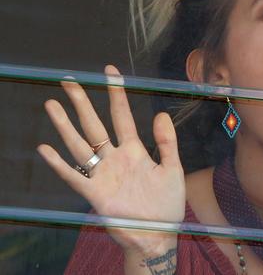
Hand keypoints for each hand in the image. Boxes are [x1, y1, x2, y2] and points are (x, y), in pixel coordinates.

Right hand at [37, 65, 185, 254]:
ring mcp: (103, 175)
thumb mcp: (173, 170)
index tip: (109, 71)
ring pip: (80, 145)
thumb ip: (167, 143)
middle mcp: (115, 158)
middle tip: (69, 82)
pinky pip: (75, 177)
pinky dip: (60, 164)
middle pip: (95, 125)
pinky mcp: (96, 194)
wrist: (158, 235)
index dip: (116, 93)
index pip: (122, 116)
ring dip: (66, 126)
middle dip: (82, 103)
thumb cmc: (167, 204)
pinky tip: (46, 149)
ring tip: (52, 105)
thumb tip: (160, 113)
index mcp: (135, 150)